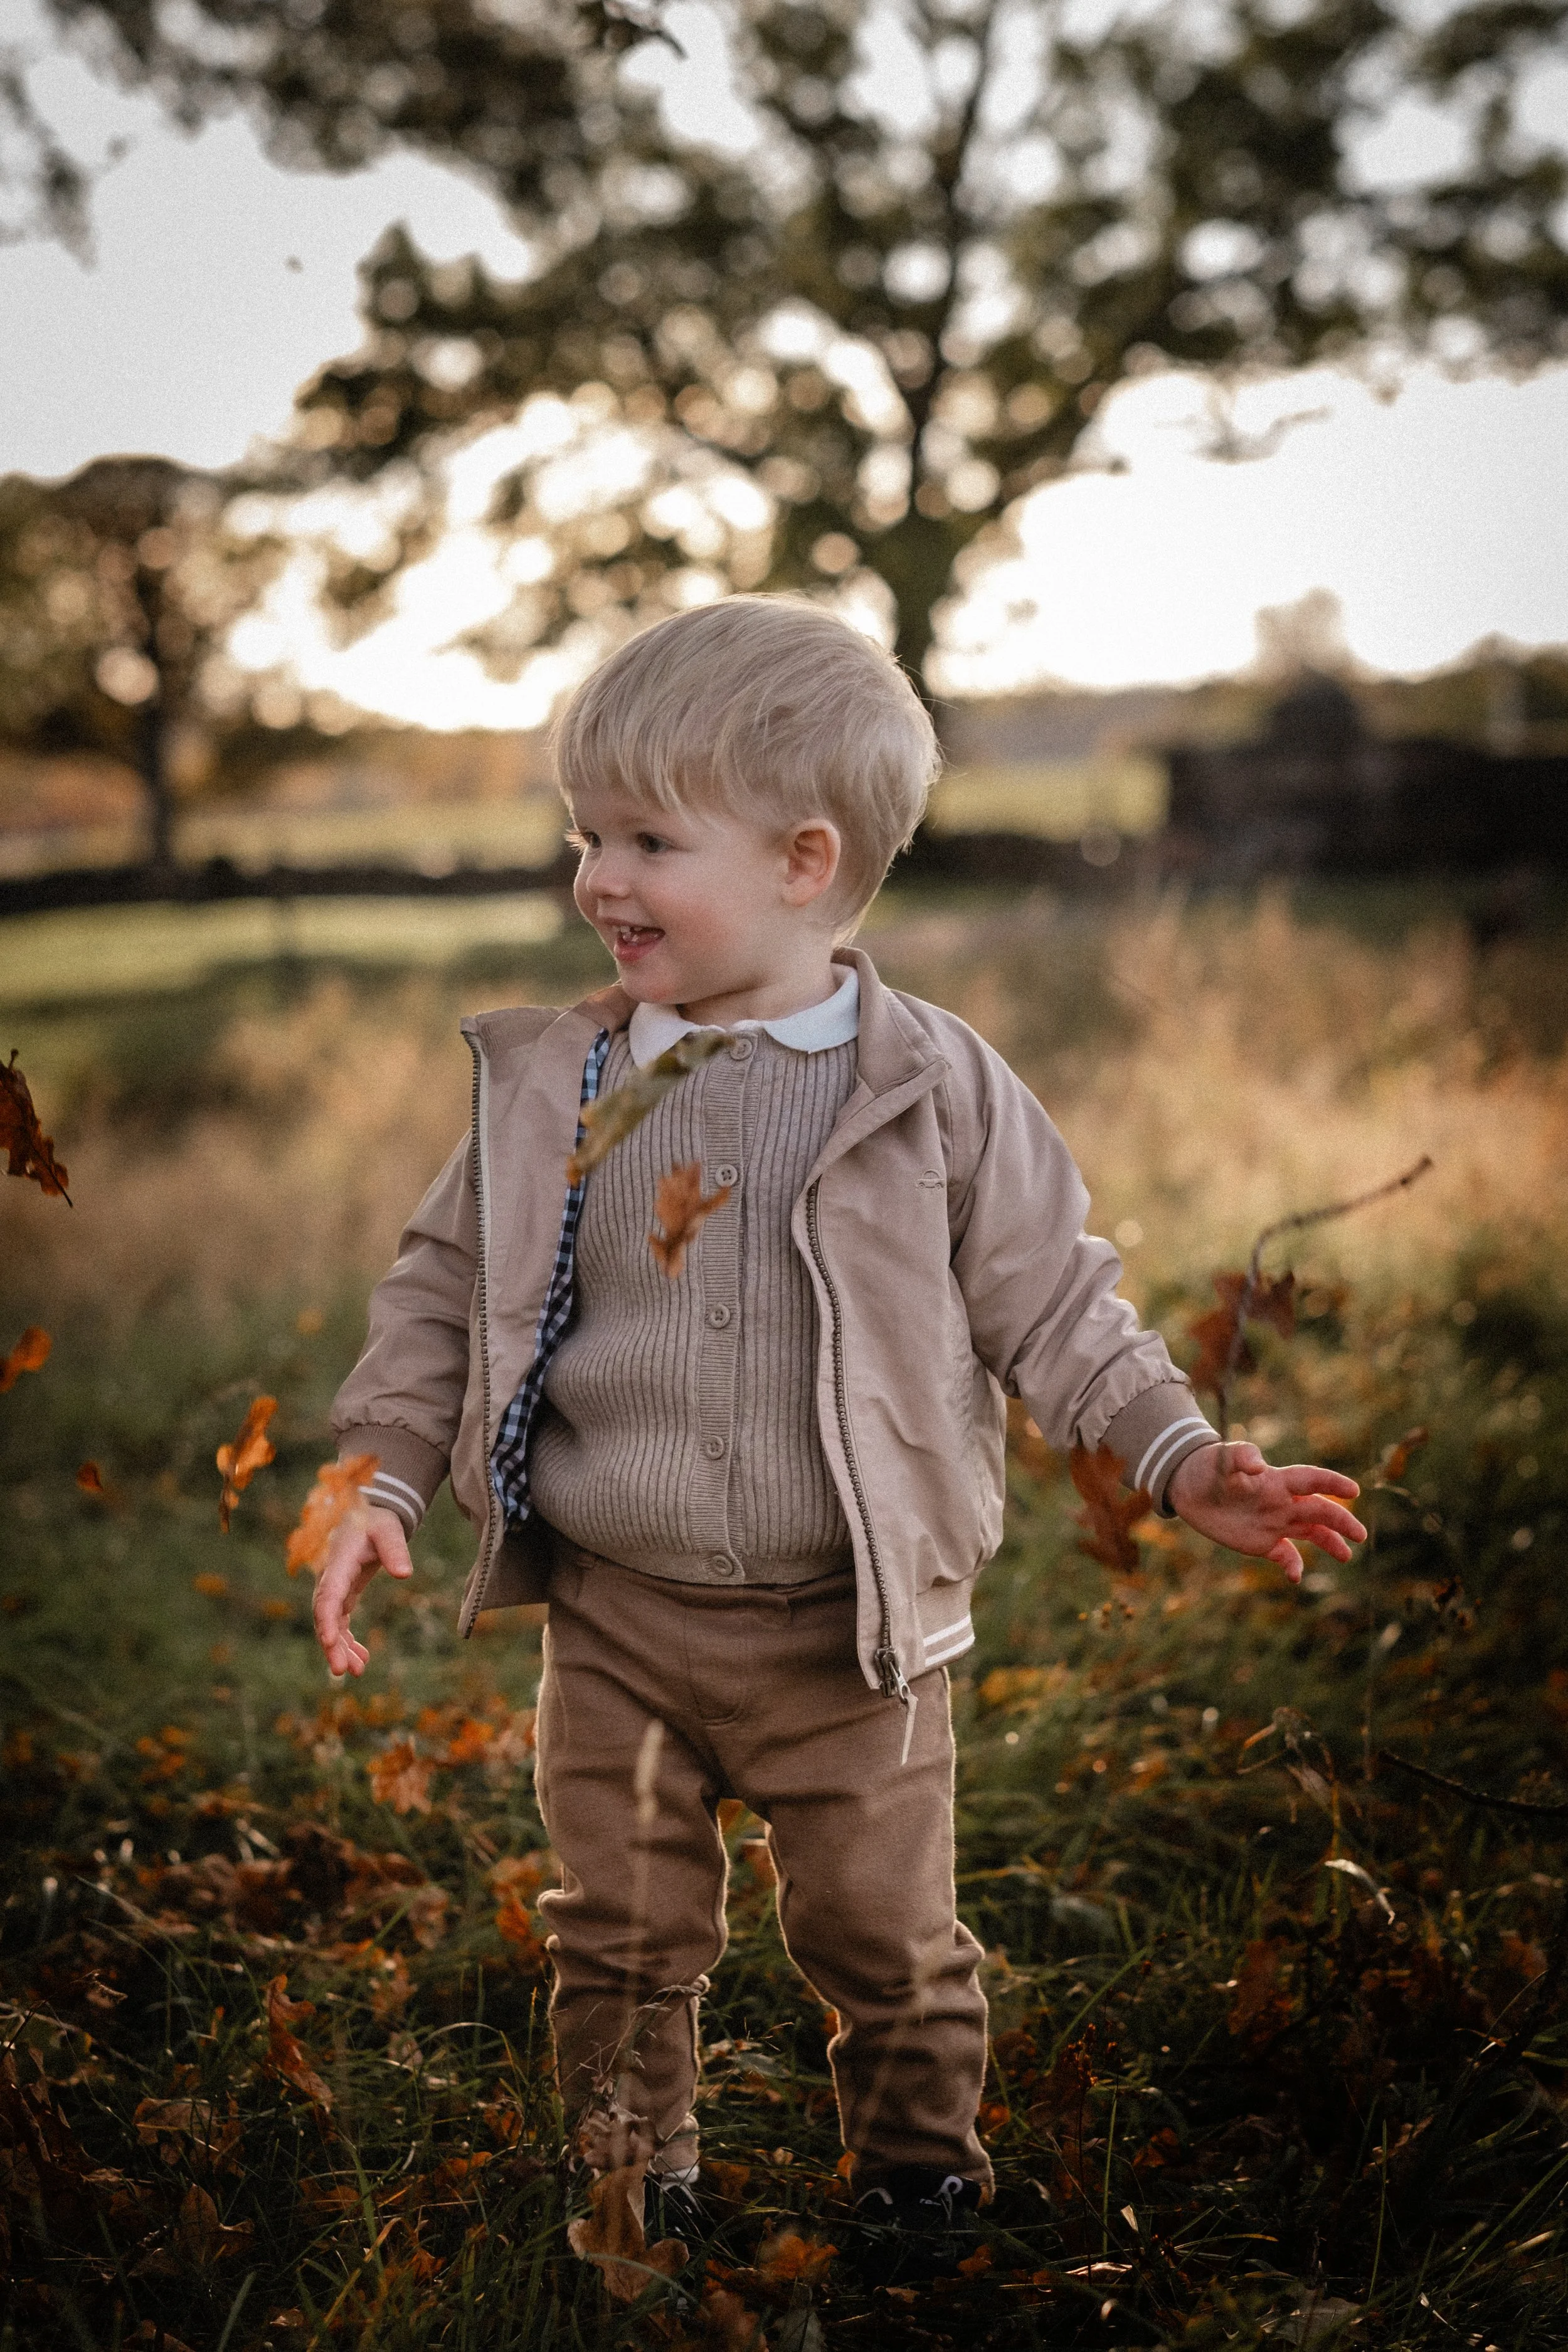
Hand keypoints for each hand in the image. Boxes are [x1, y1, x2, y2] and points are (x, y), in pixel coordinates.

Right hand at [311, 1505, 412, 1676]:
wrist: (370, 1515)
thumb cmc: (378, 1521)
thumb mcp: (389, 1530)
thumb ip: (395, 1549)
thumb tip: (405, 1574)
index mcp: (339, 1562)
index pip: (328, 1594)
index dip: (326, 1619)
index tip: (329, 1641)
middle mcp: (331, 1578)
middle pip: (325, 1615)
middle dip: (331, 1644)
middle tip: (342, 1670)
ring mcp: (336, 1587)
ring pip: (332, 1623)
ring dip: (341, 1648)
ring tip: (357, 1671)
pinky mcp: (344, 1594)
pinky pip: (341, 1622)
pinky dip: (348, 1640)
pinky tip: (362, 1658)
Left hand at [1167, 1442, 1365, 1585]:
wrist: (1189, 1488)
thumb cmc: (1208, 1467)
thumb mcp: (1222, 1459)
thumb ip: (1241, 1457)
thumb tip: (1258, 1465)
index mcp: (1277, 1480)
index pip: (1311, 1479)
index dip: (1332, 1483)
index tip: (1353, 1490)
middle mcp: (1282, 1502)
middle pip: (1319, 1510)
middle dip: (1340, 1521)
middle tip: (1360, 1535)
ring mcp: (1275, 1523)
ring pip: (1310, 1533)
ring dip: (1329, 1543)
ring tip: (1346, 1556)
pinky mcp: (1262, 1542)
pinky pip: (1285, 1554)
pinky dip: (1293, 1565)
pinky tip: (1295, 1577)